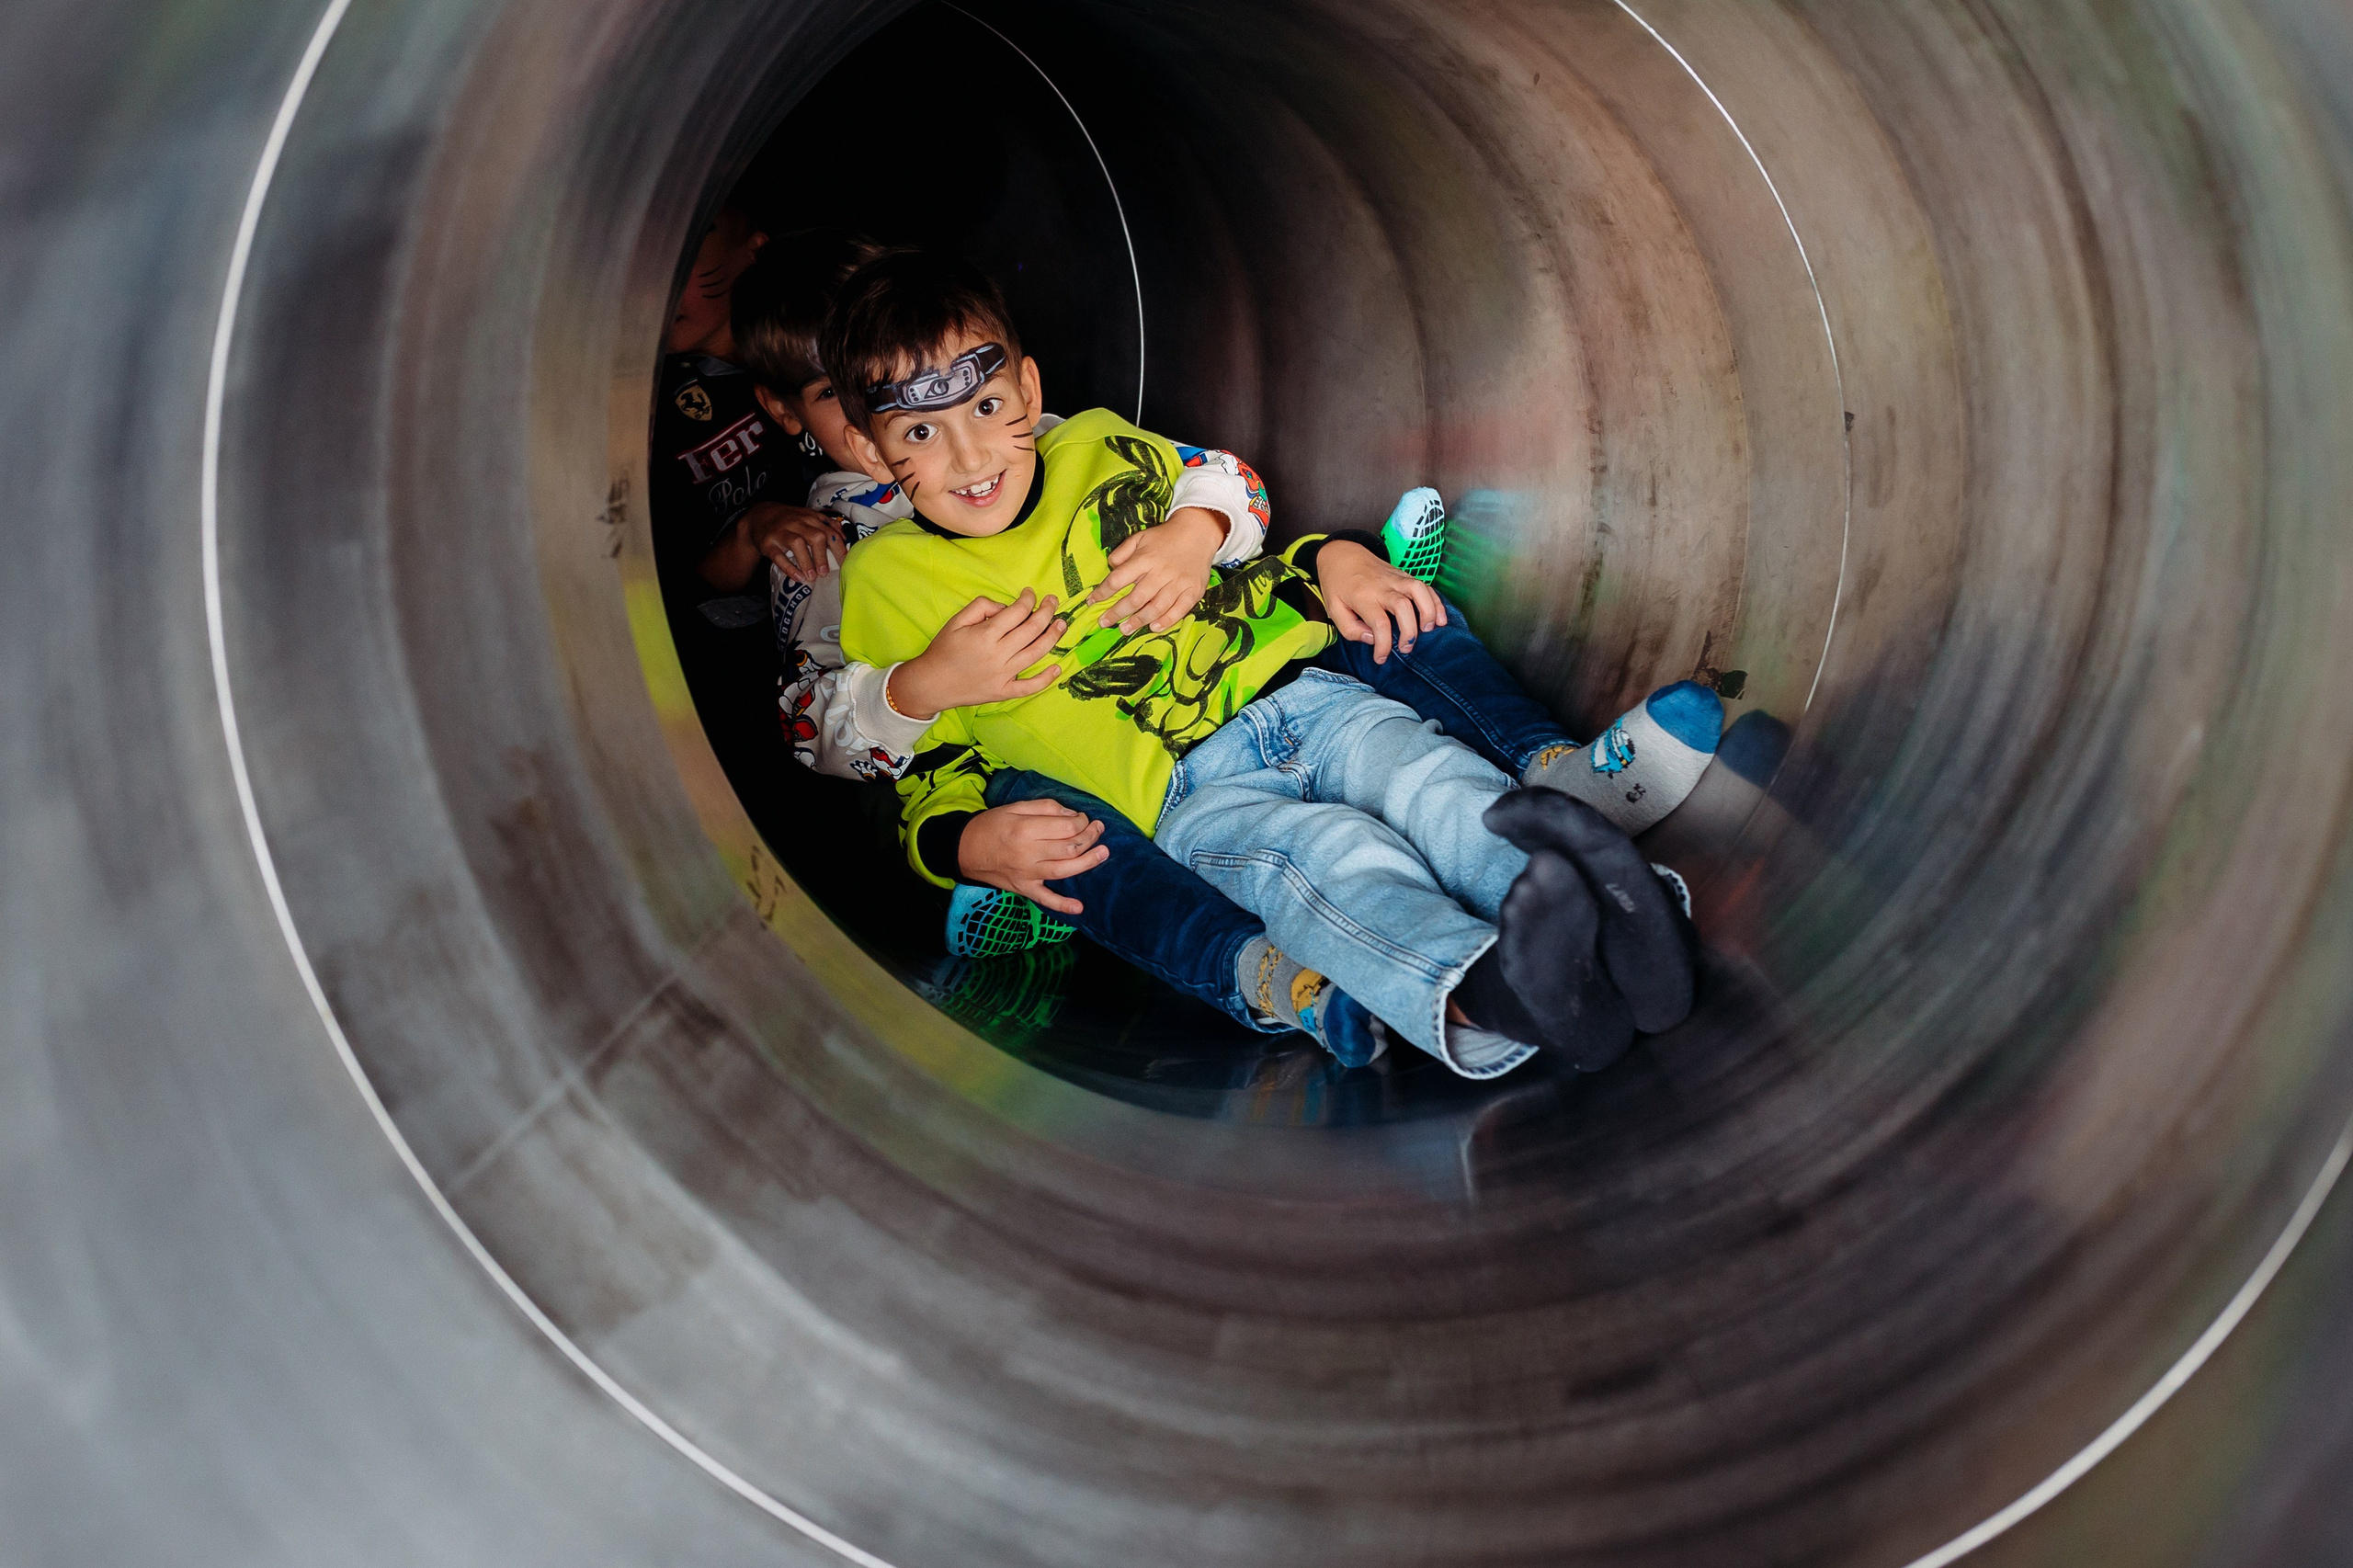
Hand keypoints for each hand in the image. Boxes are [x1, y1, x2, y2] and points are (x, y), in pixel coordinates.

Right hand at [746, 503, 845, 584]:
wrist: (759, 516)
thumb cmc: (790, 521)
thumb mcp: (808, 518)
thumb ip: (827, 526)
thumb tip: (845, 540)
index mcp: (811, 518)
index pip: (830, 532)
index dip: (839, 549)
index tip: (845, 564)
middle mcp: (798, 523)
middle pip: (816, 536)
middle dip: (823, 555)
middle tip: (825, 573)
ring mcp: (782, 532)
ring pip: (797, 544)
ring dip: (807, 562)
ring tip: (813, 577)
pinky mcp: (768, 543)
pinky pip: (779, 556)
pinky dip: (789, 568)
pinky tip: (798, 577)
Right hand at [887, 589, 1067, 719]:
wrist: (932, 683)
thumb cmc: (943, 650)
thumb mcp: (956, 621)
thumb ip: (981, 607)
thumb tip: (1005, 607)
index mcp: (986, 634)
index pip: (1016, 612)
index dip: (1028, 599)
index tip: (1031, 593)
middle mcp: (998, 654)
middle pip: (1032, 630)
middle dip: (1046, 612)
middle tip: (1053, 602)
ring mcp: (1003, 675)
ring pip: (1036, 653)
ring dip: (1053, 637)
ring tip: (1062, 624)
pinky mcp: (1003, 692)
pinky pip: (1030, 687)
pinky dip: (1046, 679)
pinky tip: (1057, 668)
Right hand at [957, 800, 1108, 915]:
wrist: (965, 850)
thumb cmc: (992, 826)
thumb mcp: (1014, 807)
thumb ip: (1044, 808)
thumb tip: (1071, 814)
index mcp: (1025, 830)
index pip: (1066, 827)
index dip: (1081, 821)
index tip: (1083, 818)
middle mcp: (1028, 854)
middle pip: (1070, 848)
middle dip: (1090, 837)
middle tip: (1098, 829)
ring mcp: (1027, 874)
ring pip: (1065, 870)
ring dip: (1088, 862)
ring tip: (1103, 852)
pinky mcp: (1024, 889)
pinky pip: (1045, 899)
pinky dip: (1062, 906)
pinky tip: (1079, 908)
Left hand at [1088, 506, 1225, 633]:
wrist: (1198, 533)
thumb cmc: (1164, 538)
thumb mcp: (1140, 537)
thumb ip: (1122, 552)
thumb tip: (1110, 567)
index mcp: (1145, 558)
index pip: (1118, 578)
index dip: (1103, 592)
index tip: (1091, 602)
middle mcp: (1161, 572)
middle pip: (1136, 598)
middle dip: (1117, 612)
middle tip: (1105, 622)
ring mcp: (1179, 583)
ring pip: (1156, 607)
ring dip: (1138, 621)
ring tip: (1124, 629)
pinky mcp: (1193, 591)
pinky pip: (1179, 610)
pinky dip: (1166, 621)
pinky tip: (1154, 627)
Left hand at [1316, 540, 1447, 663]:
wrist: (1342, 554)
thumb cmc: (1337, 585)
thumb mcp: (1334, 609)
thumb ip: (1351, 629)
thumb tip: (1373, 639)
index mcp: (1362, 596)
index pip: (1379, 623)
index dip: (1383, 645)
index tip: (1381, 658)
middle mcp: (1382, 586)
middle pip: (1403, 606)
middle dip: (1409, 631)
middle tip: (1406, 648)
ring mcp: (1396, 578)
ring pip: (1419, 591)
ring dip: (1428, 611)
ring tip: (1429, 630)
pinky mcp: (1404, 575)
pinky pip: (1425, 586)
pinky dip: (1436, 602)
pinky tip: (1440, 618)